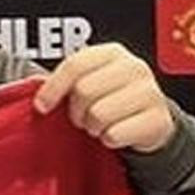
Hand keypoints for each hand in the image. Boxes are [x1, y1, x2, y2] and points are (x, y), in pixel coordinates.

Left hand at [33, 43, 175, 154]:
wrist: (150, 120)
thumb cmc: (114, 99)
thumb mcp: (92, 82)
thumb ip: (67, 82)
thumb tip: (37, 90)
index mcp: (112, 53)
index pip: (75, 65)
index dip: (54, 87)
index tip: (42, 105)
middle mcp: (133, 67)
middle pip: (84, 91)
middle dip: (76, 111)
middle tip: (83, 117)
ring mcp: (149, 92)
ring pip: (99, 115)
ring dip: (93, 127)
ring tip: (100, 125)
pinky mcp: (157, 119)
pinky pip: (115, 135)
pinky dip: (109, 140)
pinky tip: (115, 133)